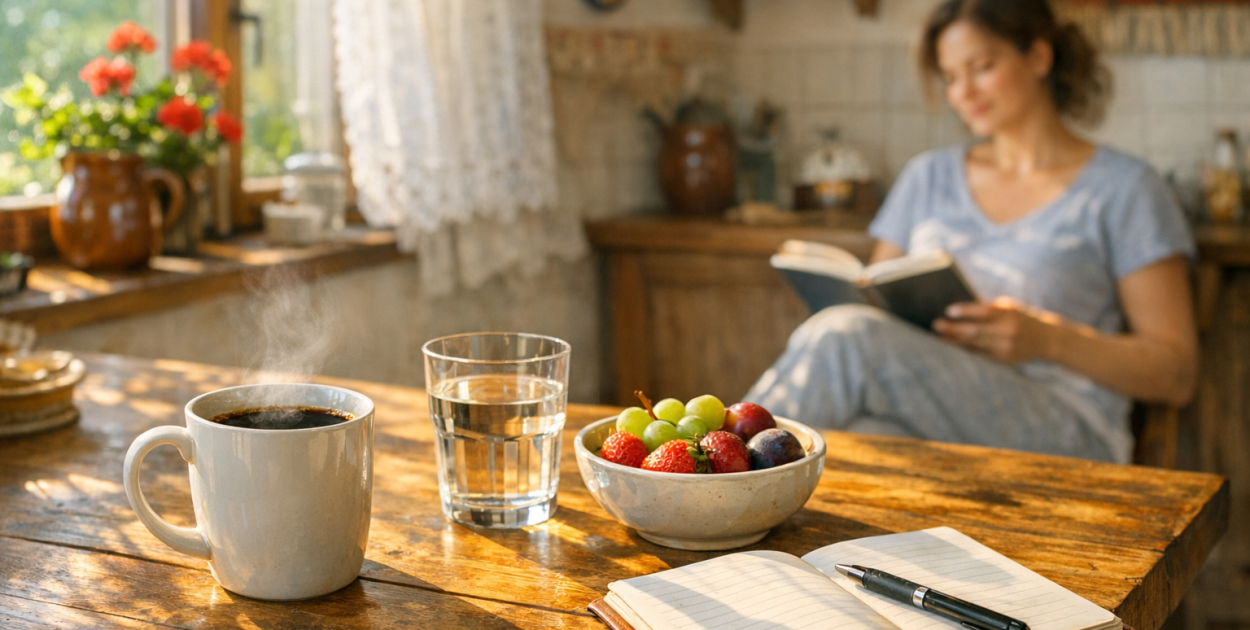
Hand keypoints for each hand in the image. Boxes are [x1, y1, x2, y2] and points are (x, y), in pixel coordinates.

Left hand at [933, 297, 1058, 363]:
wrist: (1047, 339)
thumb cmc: (1020, 317)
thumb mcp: (1010, 307)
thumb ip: (988, 309)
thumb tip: (957, 312)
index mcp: (1009, 313)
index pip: (984, 311)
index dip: (966, 311)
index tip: (948, 310)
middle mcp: (1009, 330)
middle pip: (976, 331)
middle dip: (954, 329)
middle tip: (936, 325)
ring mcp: (1007, 347)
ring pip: (975, 345)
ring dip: (955, 341)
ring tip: (940, 335)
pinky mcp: (1005, 359)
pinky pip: (980, 354)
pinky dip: (965, 349)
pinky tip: (953, 345)